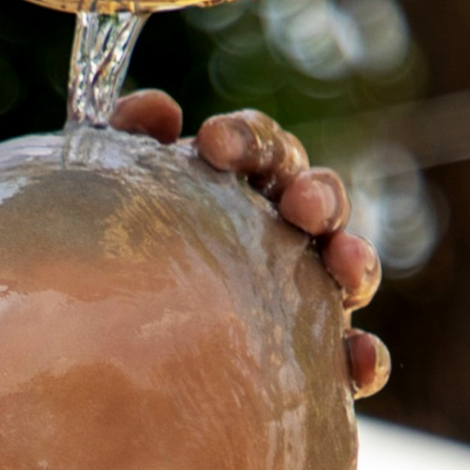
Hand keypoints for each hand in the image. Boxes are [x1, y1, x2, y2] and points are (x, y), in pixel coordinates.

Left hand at [111, 92, 390, 399]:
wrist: (105, 356)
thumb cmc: (115, 266)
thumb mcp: (104, 199)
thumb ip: (121, 140)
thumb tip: (162, 110)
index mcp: (238, 188)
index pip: (259, 148)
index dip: (248, 139)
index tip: (214, 146)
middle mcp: (281, 235)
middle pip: (318, 199)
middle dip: (317, 194)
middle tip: (301, 205)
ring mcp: (305, 295)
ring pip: (351, 268)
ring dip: (356, 259)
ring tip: (344, 265)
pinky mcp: (316, 360)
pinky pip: (354, 360)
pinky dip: (365, 357)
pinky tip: (357, 360)